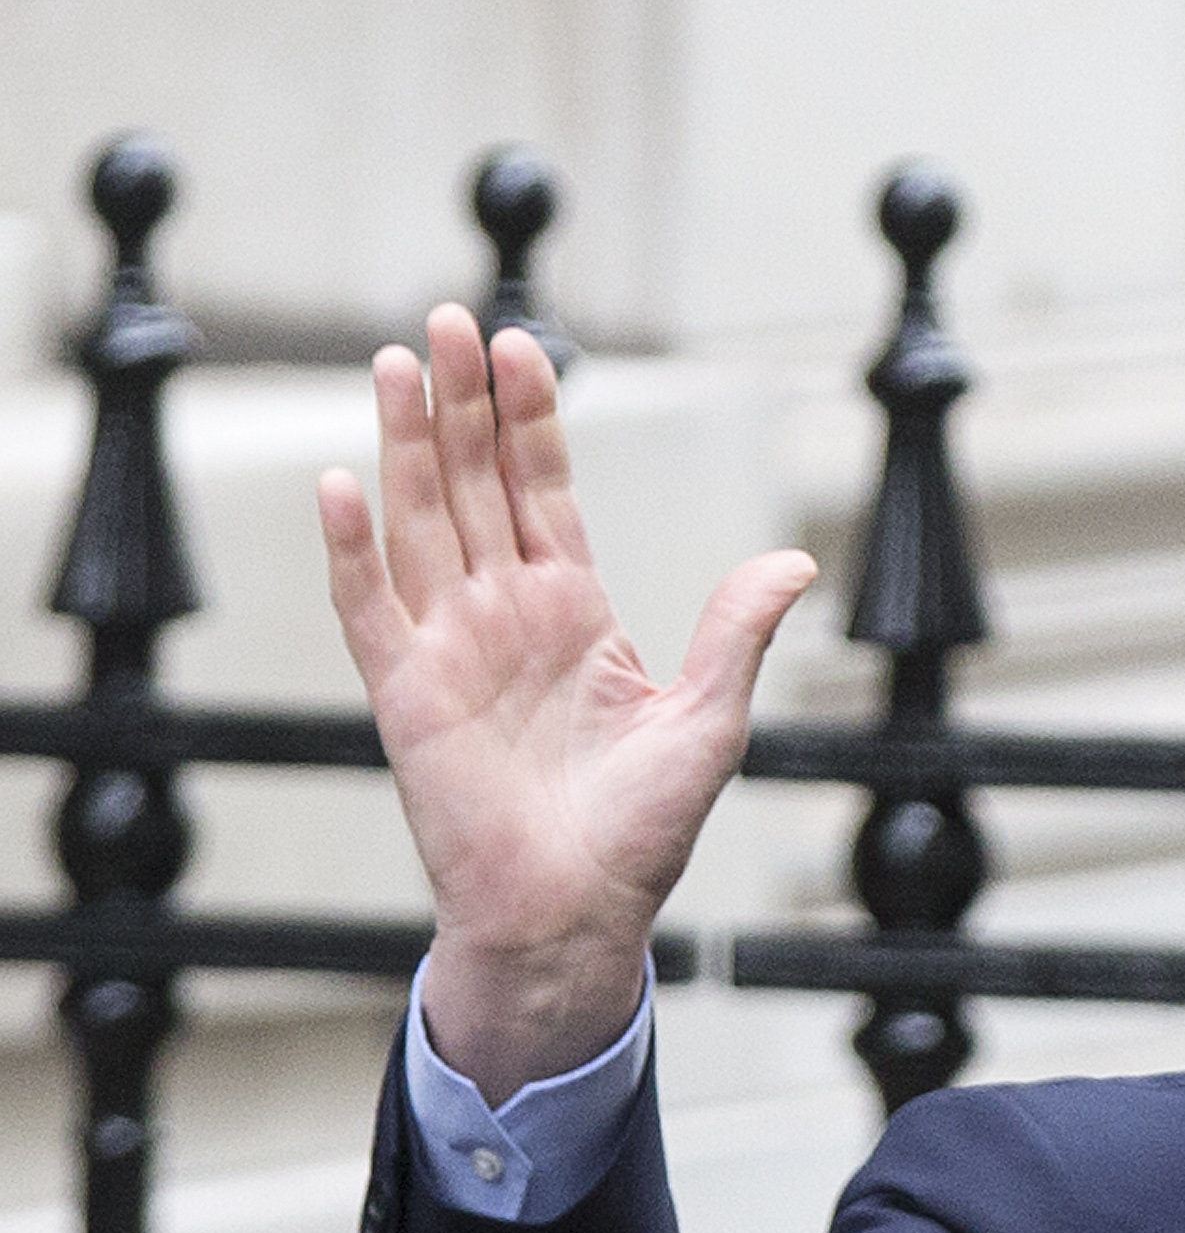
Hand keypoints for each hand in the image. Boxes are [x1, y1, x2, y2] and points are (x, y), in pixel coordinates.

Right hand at [320, 305, 815, 1099]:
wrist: (579, 914)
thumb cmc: (641, 832)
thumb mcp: (711, 721)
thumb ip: (738, 632)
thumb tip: (793, 560)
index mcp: (574, 612)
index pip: (543, 491)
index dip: (529, 420)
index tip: (523, 345)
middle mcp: (504, 616)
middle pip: (473, 485)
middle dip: (463, 403)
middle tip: (449, 319)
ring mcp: (449, 647)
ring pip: (420, 521)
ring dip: (407, 444)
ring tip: (399, 363)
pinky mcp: (404, 694)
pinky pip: (369, 607)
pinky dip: (352, 548)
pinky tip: (343, 483)